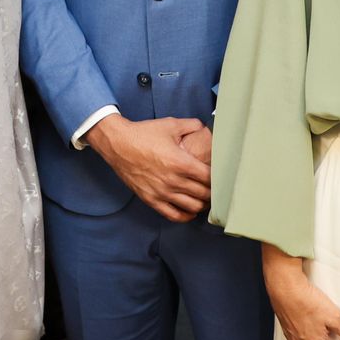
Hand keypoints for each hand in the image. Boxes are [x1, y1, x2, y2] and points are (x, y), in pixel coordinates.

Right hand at [86, 115, 210, 221]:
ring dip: (202, 204)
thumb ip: (192, 125)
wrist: (117, 144)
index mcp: (181, 162)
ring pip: (192, 207)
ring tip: (204, 199)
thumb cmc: (143, 133)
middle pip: (203, 194)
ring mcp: (162, 192)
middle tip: (216, 188)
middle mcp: (173, 180)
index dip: (219, 178)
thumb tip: (204, 127)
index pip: (209, 178)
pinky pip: (174, 215)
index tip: (221, 176)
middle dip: (213, 192)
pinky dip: (185, 215)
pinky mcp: (151, 199)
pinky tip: (190, 211)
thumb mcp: (170, 124)